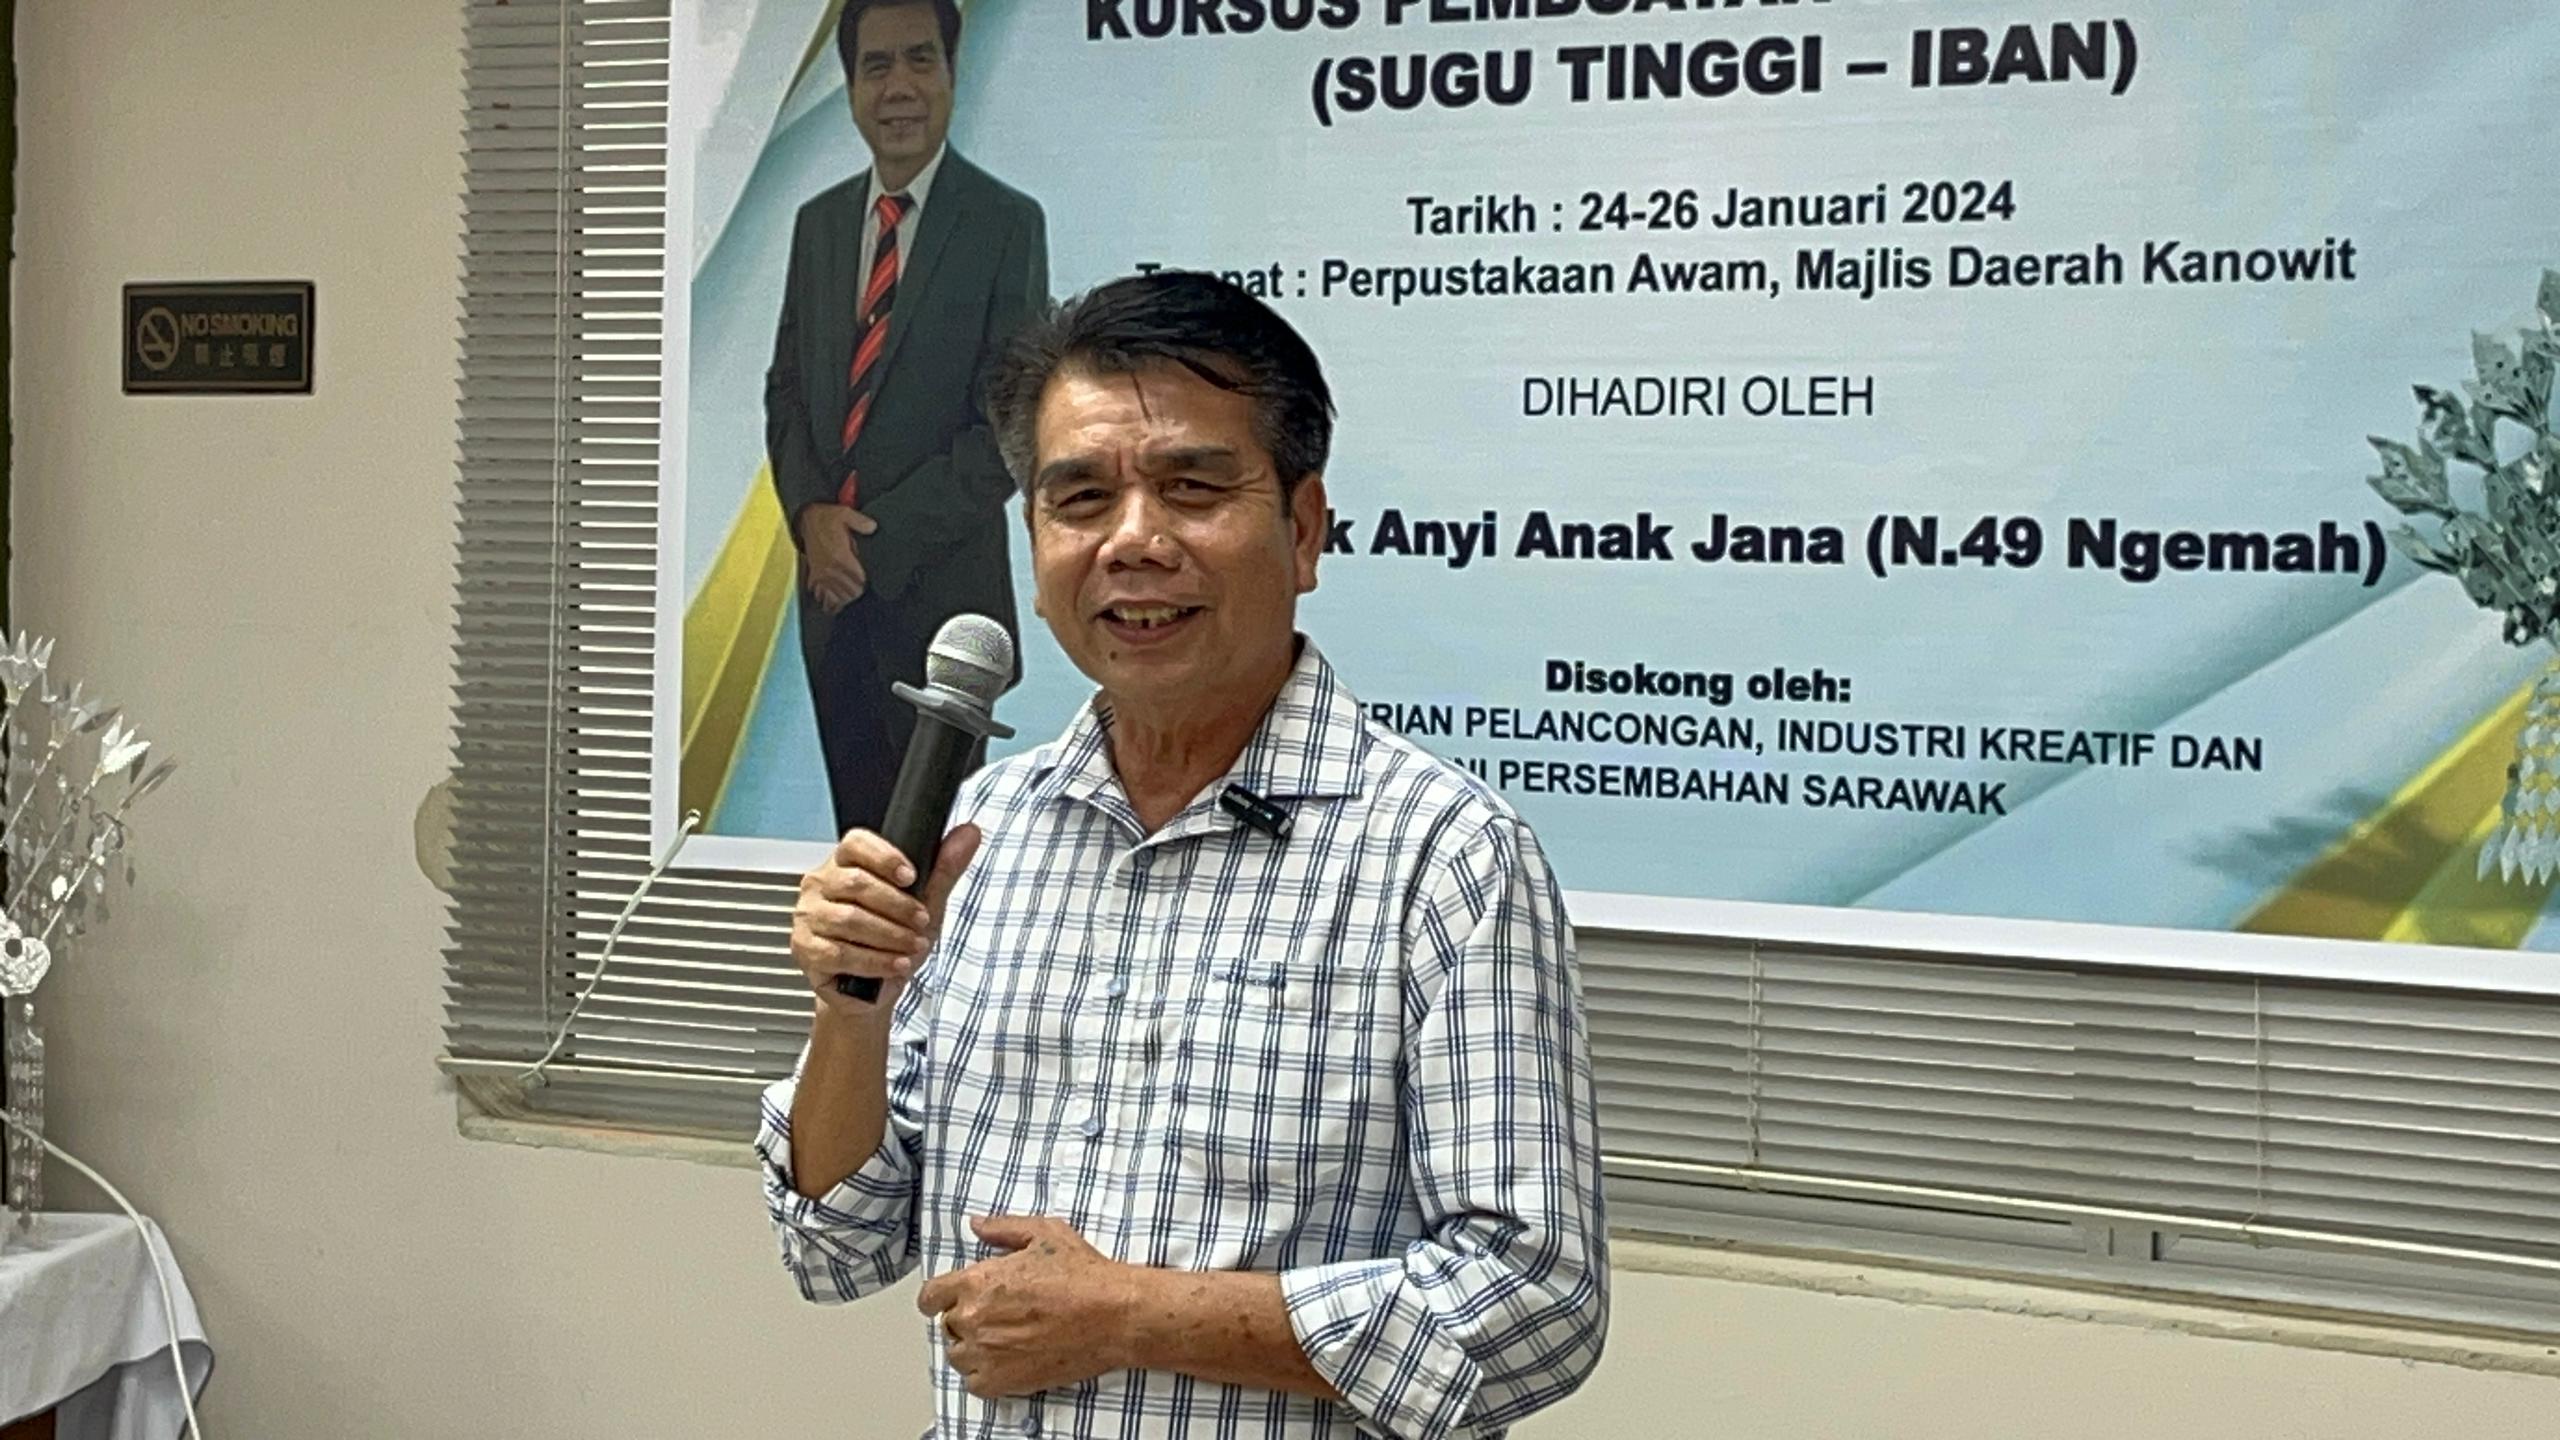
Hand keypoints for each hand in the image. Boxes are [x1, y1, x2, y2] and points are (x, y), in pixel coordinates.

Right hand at [792, 823, 979, 1014]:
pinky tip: (894, 963)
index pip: (856, 843)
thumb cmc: (894, 941)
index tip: (910, 876)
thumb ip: (944, 869)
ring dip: (890, 935)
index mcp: (845, 864)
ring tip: (912, 946)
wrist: (874, 990)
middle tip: (921, 921)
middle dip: (898, 906)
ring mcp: (809, 917)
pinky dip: (874, 960)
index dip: (885, 857)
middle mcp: (820, 885)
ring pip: (850, 919)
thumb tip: (969, 833)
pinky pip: (840, 952)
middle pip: (857, 882)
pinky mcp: (806, 949)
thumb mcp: (926, 903)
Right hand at [797, 502, 878, 611]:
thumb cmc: (825, 518)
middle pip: (851, 592)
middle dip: (861, 589)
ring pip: (839, 597)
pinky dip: (833, 599)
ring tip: (855, 590)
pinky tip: (839, 597)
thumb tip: (873, 527)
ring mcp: (822, 575)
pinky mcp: (815, 576)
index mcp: (840, 557)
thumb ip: (861, 522)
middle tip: (865, 583)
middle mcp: (830, 569)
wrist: (805, 520)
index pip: (860, 581)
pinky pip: (824, 596)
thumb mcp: (845, 514)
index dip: (868, 581)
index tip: (870, 576)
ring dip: (849, 596)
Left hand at [919, 1216, 1139, 1398]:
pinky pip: (974, 1383)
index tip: (948, 1300)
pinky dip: (984, 1374)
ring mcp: (987, 1354)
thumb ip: (1002, 1229)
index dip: (938, 1298)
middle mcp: (974, 1319)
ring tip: (1001, 1338)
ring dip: (973, 1347)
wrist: (1113, 1315)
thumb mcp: (1044, 1234)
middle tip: (995, 1314)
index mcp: (977, 1282)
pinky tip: (1005, 1360)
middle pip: (947, 1325)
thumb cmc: (1084, 1274)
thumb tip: (976, 1225)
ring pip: (958, 1356)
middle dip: (965, 1318)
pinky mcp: (1004, 1381)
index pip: (930, 1297)